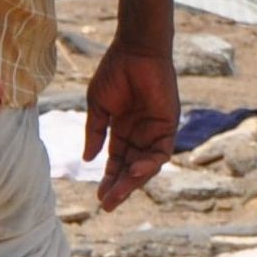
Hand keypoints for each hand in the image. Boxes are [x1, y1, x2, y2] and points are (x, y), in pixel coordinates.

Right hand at [83, 44, 178, 211]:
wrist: (135, 51)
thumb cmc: (115, 72)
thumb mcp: (98, 107)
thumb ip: (95, 133)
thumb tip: (87, 159)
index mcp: (122, 130)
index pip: (116, 162)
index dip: (108, 179)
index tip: (99, 197)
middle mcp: (140, 135)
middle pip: (130, 168)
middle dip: (119, 187)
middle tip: (107, 205)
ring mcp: (155, 132)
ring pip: (146, 166)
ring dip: (132, 181)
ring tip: (118, 194)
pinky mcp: (169, 126)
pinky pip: (161, 153)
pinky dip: (149, 164)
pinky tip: (134, 170)